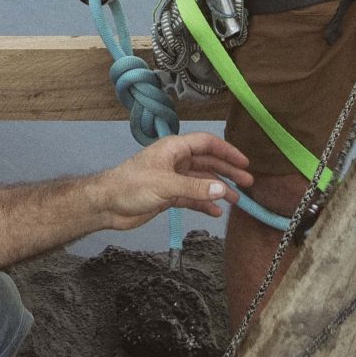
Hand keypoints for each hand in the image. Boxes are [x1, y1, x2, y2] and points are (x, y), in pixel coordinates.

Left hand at [91, 131, 255, 230]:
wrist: (108, 205)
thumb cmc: (132, 186)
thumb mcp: (166, 185)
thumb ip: (195, 187)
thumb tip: (223, 189)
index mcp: (174, 149)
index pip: (206, 143)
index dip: (227, 151)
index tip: (244, 163)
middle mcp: (176, 161)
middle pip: (208, 163)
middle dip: (227, 172)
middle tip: (248, 183)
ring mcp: (173, 178)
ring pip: (202, 181)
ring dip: (218, 190)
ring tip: (237, 201)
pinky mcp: (168, 195)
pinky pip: (192, 197)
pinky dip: (205, 203)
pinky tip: (216, 213)